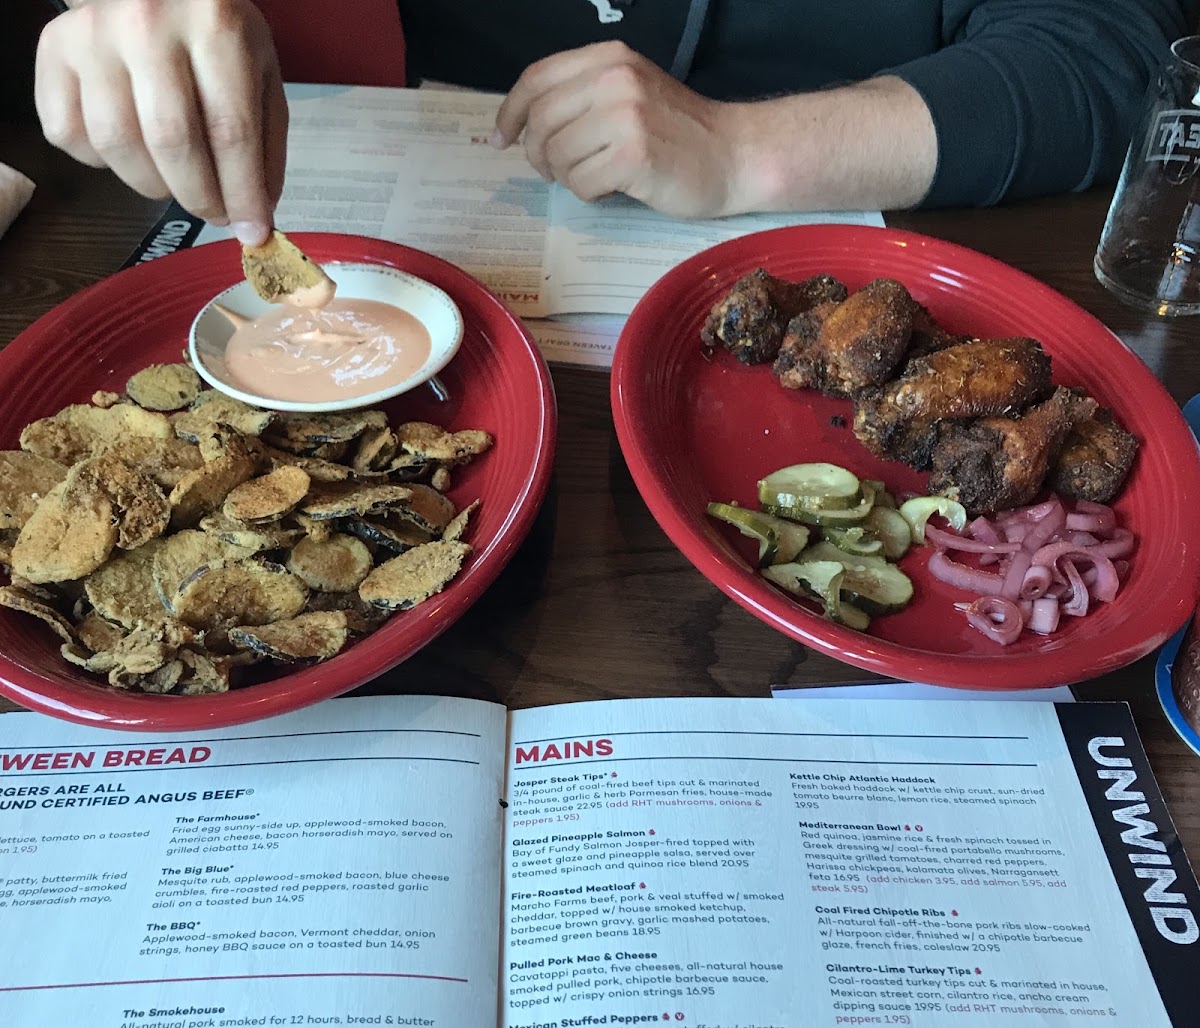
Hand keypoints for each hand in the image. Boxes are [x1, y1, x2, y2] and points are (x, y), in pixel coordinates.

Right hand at [35, 0, 286, 243]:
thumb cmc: (213, 32)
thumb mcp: (259, 72)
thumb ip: (264, 144)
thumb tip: (256, 216)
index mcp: (215, 28)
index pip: (230, 131)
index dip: (241, 194)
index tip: (251, 232)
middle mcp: (147, 25)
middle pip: (171, 142)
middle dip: (199, 197)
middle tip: (214, 212)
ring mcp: (93, 36)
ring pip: (117, 145)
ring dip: (153, 185)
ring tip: (176, 179)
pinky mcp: (54, 50)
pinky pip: (70, 135)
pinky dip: (102, 161)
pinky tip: (131, 147)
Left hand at [492, 41, 741, 218]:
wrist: (733, 156)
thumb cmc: (677, 133)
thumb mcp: (628, 93)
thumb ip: (581, 96)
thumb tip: (522, 126)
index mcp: (608, 57)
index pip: (536, 79)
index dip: (510, 112)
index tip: (502, 139)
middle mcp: (615, 78)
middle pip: (541, 121)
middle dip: (538, 154)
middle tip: (553, 172)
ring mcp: (625, 116)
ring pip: (557, 155)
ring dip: (566, 177)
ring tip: (593, 177)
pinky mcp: (634, 156)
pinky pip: (580, 183)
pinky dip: (588, 194)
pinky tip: (612, 188)